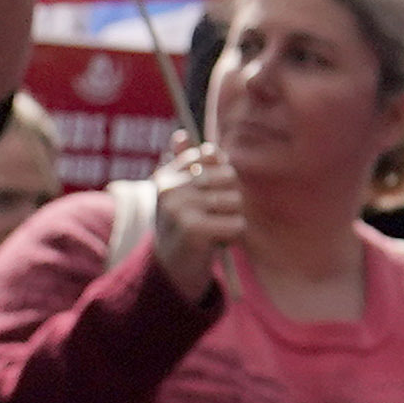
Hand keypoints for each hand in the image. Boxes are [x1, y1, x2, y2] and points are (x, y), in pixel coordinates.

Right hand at [149, 143, 242, 302]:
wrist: (171, 267)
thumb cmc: (182, 224)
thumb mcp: (179, 193)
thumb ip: (184, 163)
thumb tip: (181, 134)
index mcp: (166, 174)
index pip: (210, 154)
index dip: (222, 172)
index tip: (210, 191)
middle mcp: (169, 188)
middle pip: (228, 175)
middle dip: (231, 197)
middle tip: (213, 215)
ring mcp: (178, 208)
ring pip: (235, 200)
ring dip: (232, 217)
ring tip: (213, 228)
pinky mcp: (193, 229)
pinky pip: (237, 223)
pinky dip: (233, 235)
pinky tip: (215, 241)